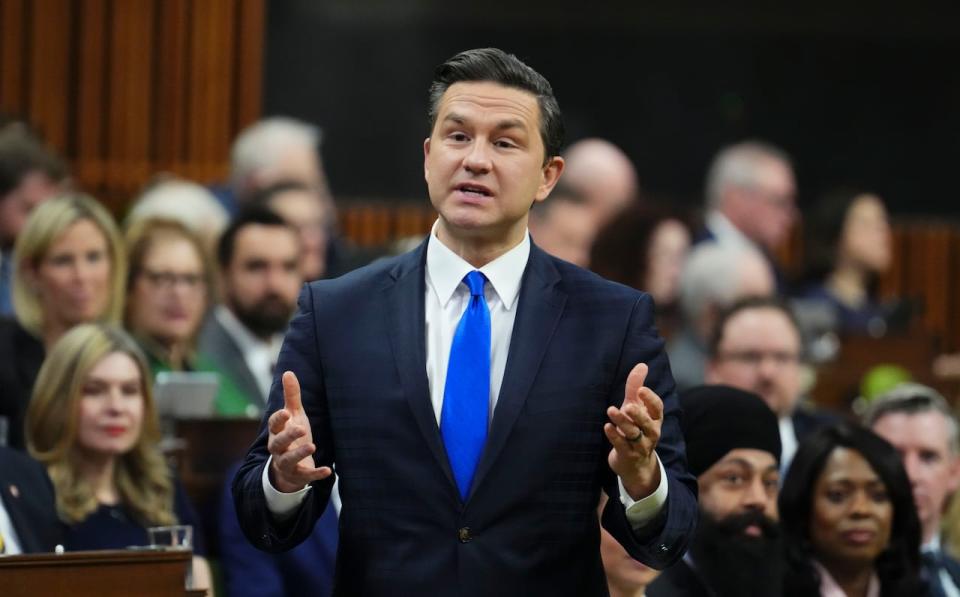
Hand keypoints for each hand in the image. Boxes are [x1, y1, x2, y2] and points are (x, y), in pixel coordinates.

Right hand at [267, 371, 332, 492]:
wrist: (290, 467)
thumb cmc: (292, 436)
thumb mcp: (294, 416)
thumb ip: (291, 396)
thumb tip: (288, 372)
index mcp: (277, 432)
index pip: (273, 425)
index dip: (278, 419)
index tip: (285, 413)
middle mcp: (278, 448)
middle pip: (278, 443)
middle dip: (288, 436)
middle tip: (301, 429)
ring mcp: (287, 463)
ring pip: (288, 460)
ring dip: (299, 454)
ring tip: (312, 446)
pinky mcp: (298, 475)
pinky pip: (305, 476)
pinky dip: (315, 474)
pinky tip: (328, 470)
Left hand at [605, 363, 662, 499]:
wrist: (635, 464)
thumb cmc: (636, 428)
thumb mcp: (635, 407)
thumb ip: (636, 387)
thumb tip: (642, 365)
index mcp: (655, 419)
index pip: (658, 408)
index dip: (651, 400)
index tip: (641, 390)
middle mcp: (651, 432)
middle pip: (647, 423)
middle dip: (639, 414)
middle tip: (628, 405)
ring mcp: (640, 445)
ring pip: (633, 434)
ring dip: (622, 422)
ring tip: (611, 410)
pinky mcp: (628, 455)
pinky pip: (622, 445)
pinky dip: (614, 436)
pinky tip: (606, 427)